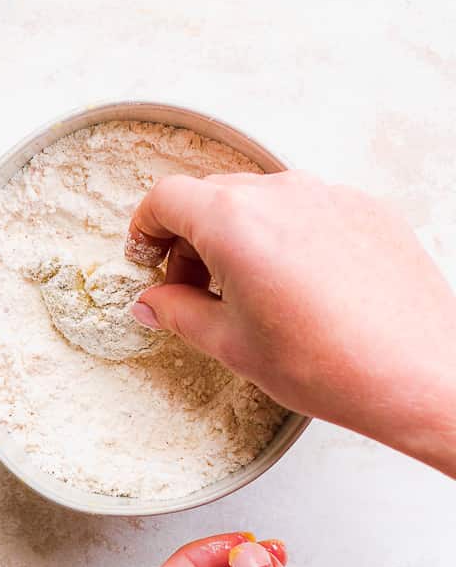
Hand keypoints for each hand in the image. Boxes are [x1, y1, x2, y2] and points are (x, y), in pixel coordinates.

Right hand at [126, 170, 455, 468]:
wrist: (420, 373)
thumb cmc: (332, 365)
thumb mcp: (235, 346)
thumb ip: (180, 314)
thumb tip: (152, 304)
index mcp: (235, 222)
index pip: (166, 198)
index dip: (145, 229)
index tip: (146, 258)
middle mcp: (282, 194)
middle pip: (212, 195)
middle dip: (190, 238)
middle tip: (192, 289)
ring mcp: (330, 196)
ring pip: (262, 200)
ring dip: (240, 235)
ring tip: (249, 293)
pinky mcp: (367, 209)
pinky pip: (309, 209)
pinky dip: (288, 237)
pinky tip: (301, 289)